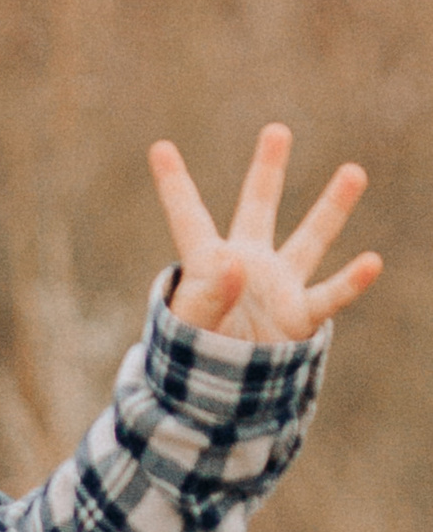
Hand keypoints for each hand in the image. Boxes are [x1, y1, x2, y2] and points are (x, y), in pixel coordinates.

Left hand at [148, 124, 380, 344]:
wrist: (219, 399)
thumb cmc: (194, 362)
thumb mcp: (191, 327)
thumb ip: (207, 294)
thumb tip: (232, 260)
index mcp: (208, 265)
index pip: (189, 219)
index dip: (175, 186)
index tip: (159, 149)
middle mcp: (247, 265)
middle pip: (257, 209)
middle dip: (267, 171)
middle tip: (276, 132)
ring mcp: (276, 288)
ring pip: (309, 240)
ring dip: (331, 208)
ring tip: (354, 172)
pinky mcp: (298, 317)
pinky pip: (329, 296)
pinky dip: (350, 282)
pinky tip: (372, 262)